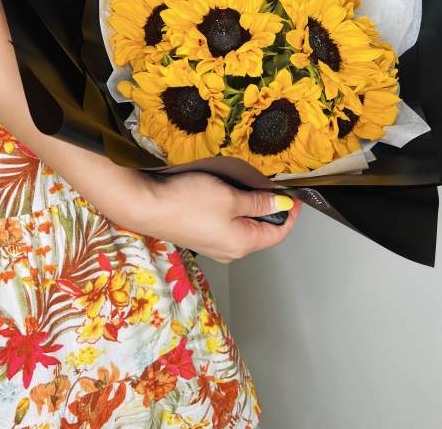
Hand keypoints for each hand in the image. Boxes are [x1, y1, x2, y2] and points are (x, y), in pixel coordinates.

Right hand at [132, 172, 301, 262]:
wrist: (146, 206)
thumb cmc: (188, 201)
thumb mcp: (231, 198)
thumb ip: (259, 202)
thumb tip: (282, 204)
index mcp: (242, 244)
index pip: (278, 234)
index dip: (290, 215)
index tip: (295, 196)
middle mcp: (230, 251)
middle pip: (261, 234)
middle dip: (272, 213)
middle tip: (274, 189)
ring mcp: (214, 247)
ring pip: (244, 230)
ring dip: (253, 212)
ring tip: (253, 191)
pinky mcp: (201, 238)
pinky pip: (228, 228)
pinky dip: (236, 214)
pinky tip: (230, 199)